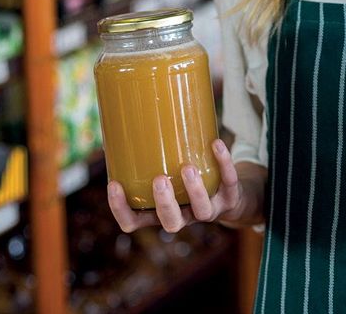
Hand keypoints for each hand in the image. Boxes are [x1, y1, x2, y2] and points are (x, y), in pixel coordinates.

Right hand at [107, 139, 250, 233]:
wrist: (231, 197)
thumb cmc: (186, 182)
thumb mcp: (167, 174)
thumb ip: (147, 157)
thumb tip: (120, 122)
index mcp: (161, 212)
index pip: (135, 222)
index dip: (122, 210)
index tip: (114, 185)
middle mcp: (184, 216)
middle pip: (171, 223)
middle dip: (164, 204)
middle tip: (159, 180)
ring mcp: (210, 210)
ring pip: (202, 210)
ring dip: (195, 190)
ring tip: (187, 167)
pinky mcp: (231, 198)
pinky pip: (229, 182)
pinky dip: (224, 163)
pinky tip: (216, 143)